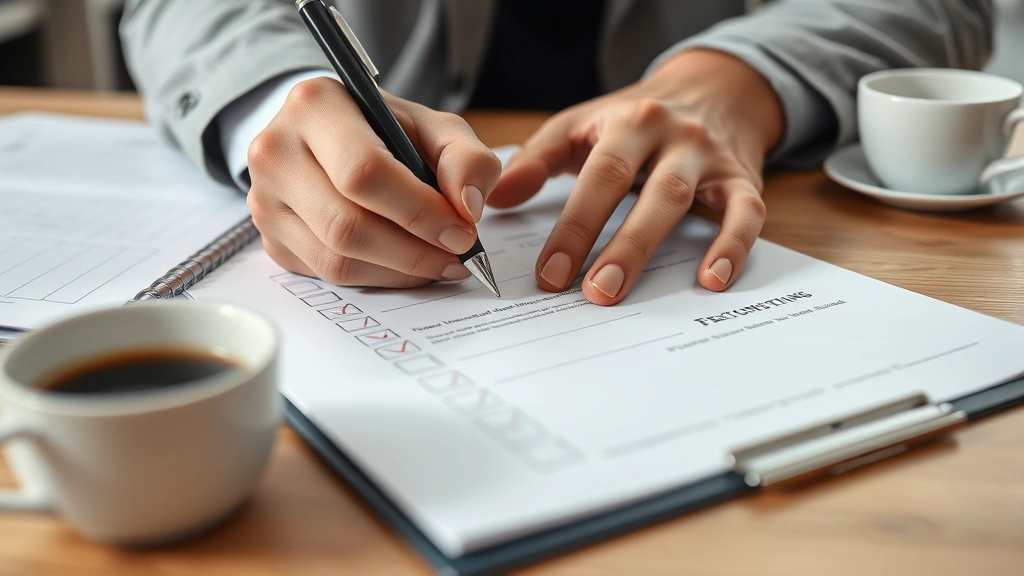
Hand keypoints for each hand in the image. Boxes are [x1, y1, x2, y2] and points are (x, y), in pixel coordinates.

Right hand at [246, 77, 500, 287]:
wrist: (331, 138)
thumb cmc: (384, 131)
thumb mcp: (434, 128)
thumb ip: (465, 158)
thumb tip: (468, 206)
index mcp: (315, 105)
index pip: (363, 172)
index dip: (419, 211)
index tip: (462, 232)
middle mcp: (276, 150)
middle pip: (347, 224)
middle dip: (414, 250)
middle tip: (458, 255)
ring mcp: (265, 199)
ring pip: (336, 259)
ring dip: (400, 271)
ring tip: (440, 262)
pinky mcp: (270, 239)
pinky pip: (327, 275)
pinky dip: (378, 278)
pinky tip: (406, 265)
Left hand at [489, 49, 784, 304]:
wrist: (712, 89)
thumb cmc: (633, 119)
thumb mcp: (582, 125)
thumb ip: (537, 161)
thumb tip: (493, 202)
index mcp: (625, 121)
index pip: (597, 175)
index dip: (573, 227)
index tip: (549, 274)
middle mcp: (669, 134)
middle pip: (639, 189)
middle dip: (613, 244)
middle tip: (590, 293)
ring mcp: (707, 156)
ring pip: (680, 201)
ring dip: (649, 249)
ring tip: (623, 294)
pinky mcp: (743, 178)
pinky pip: (746, 213)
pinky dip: (733, 246)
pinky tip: (712, 280)